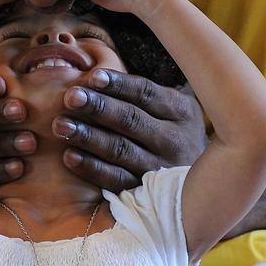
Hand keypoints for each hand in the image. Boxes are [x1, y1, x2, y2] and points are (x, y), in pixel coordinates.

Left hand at [51, 69, 207, 191]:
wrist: (204, 181)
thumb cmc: (173, 132)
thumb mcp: (174, 108)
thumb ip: (146, 93)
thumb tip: (97, 73)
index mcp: (181, 111)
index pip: (147, 93)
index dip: (119, 84)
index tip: (92, 77)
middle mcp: (174, 139)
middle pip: (131, 120)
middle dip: (98, 107)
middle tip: (70, 97)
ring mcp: (160, 168)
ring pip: (120, 150)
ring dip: (88, 136)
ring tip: (61, 125)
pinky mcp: (146, 191)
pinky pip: (115, 179)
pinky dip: (91, 168)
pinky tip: (69, 156)